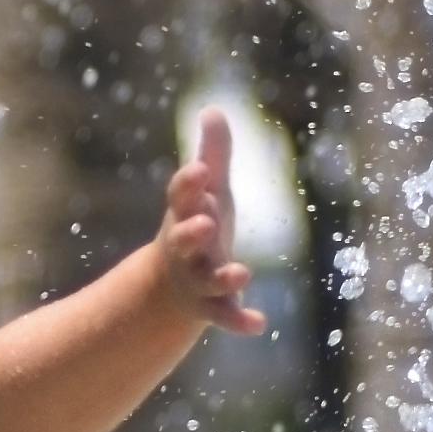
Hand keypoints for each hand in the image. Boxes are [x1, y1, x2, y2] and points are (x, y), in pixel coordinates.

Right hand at [159, 108, 264, 333]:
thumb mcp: (207, 192)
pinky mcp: (211, 308)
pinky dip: (239, 321)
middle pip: (183, 239)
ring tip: (241, 273)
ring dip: (223, 277)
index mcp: (184, 214)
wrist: (174, 287)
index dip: (189, 185)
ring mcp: (197, 279)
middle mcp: (185, 248)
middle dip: (192, 232)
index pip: (181, 197)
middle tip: (206, 222)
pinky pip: (224, 316)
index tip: (201, 171)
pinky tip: (258, 324)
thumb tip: (213, 107)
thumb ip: (213, 154)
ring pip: (207, 280)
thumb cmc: (197, 226)